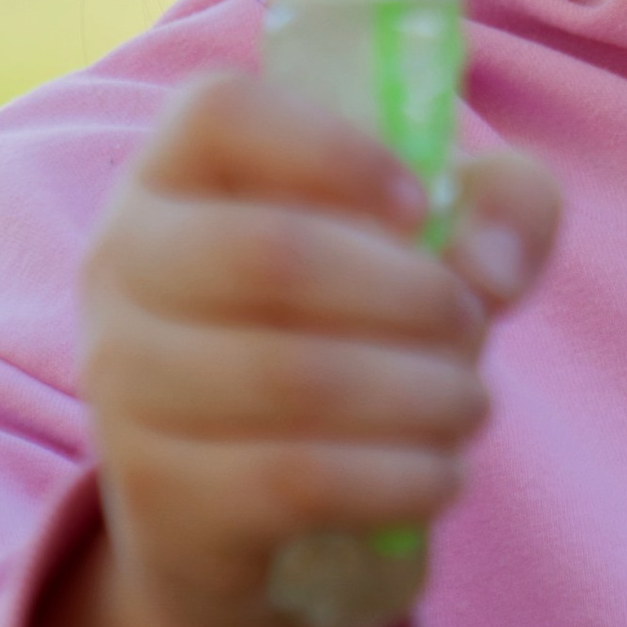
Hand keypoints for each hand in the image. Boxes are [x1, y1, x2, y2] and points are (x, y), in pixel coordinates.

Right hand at [37, 73, 558, 626]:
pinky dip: (400, 476)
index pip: (220, 112)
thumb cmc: (344, 335)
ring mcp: (127, 385)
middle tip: (472, 327)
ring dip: (424, 393)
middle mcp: (123, 264)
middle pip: (272, 250)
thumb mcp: (436, 246)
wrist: (240, 515)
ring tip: (467, 404)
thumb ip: (503, 207)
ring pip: (292, 375)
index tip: (421, 207)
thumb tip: (491, 267)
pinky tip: (438, 471)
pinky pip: (299, 478)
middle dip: (416, 295)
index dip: (338, 150)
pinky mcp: (162, 495)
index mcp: (175, 172)